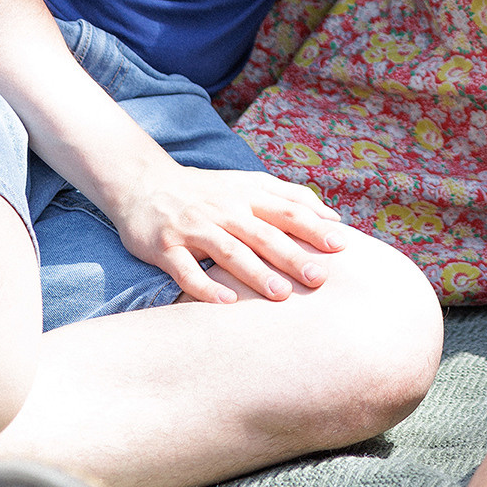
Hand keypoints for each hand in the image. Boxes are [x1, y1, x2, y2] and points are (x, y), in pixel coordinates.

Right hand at [107, 161, 348, 303]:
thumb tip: (334, 217)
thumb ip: (289, 197)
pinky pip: (186, 270)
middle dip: (292, 255)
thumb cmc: (208, 191)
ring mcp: (194, 227)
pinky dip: (205, 287)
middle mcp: (224, 209)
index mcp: (247, 195)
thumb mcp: (248, 184)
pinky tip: (225, 303)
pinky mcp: (166, 246)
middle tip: (319, 278)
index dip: (314, 226)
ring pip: (229, 251)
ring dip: (255, 273)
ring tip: (281, 295)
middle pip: (263, 233)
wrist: (145, 183)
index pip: (287, 209)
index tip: (341, 246)